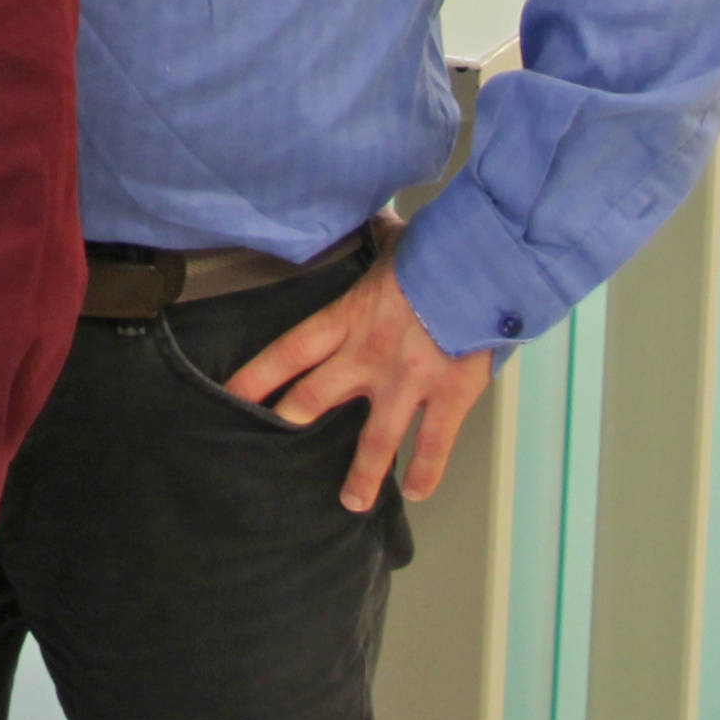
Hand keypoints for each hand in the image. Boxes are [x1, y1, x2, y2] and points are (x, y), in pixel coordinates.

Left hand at [222, 260, 499, 511]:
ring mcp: (408, 382)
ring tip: (351, 503)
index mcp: (349, 318)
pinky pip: (432, 445)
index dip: (257, 376)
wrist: (487, 267)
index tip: (232, 396)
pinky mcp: (449, 396)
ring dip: (361, 475)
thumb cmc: (440, 250)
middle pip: (315, 397)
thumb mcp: (397, 242)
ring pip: (374, 440)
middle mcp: (369, 357)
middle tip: (278, 438)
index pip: (289, 351)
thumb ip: (381, 238)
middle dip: (293, 419)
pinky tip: (418, 493)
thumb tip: (380, 216)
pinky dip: (425, 472)